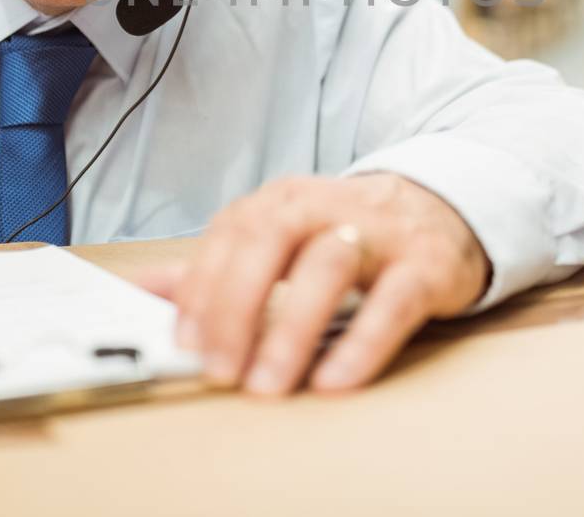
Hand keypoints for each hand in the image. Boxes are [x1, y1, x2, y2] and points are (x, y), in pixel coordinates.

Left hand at [137, 173, 488, 396]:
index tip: (184, 342)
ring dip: (292, 329)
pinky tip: (334, 380)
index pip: (231, 233)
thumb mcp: (281, 235)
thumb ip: (217, 263)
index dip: (203, 287)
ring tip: (269, 383)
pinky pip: (392, 303)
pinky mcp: (425, 266)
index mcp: (285, 200)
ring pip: (329, 266)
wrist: (443, 211)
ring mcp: (379, 234)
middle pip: (270, 240)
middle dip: (236, 306)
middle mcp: (328, 207)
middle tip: (220, 369)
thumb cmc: (350, 230)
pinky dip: (361, 343)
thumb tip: (141, 289)